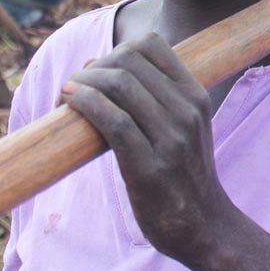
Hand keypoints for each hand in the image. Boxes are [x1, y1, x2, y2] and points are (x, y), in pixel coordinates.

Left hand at [61, 34, 235, 263]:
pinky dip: (86, 104)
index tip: (99, 70)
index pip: (152, 45)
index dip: (117, 50)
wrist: (203, 225)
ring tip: (66, 95)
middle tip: (76, 85)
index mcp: (196, 95)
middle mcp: (187, 111)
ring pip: (119, 86)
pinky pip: (113, 121)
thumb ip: (159, 99)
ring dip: (83, 83)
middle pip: (129, 61)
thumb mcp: (185, 127)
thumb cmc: (183, 174)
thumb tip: (103, 68)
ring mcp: (171, 138)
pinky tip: (69, 104)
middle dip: (94, 66)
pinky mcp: (150, 166)